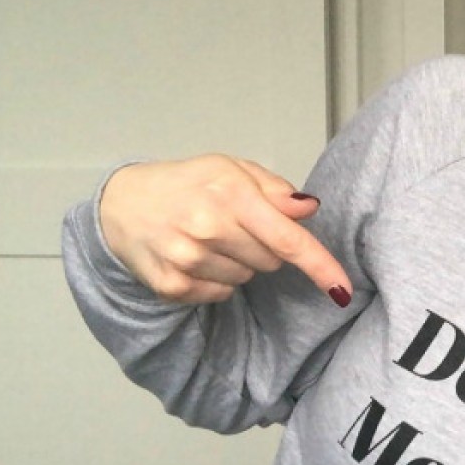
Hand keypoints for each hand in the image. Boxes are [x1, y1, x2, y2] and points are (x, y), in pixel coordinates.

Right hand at [99, 155, 351, 306]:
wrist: (122, 203)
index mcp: (230, 195)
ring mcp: (188, 259)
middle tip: (234, 226)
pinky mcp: (173, 285)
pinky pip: (221, 294)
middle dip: (264, 247)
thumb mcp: (231, 170)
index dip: (320, 266)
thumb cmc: (187, 183)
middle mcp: (208, 228)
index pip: (288, 239)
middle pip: (272, 262)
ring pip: (247, 279)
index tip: (342, 289)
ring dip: (239, 263)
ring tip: (209, 239)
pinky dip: (216, 280)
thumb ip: (275, 190)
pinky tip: (195, 256)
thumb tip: (309, 207)